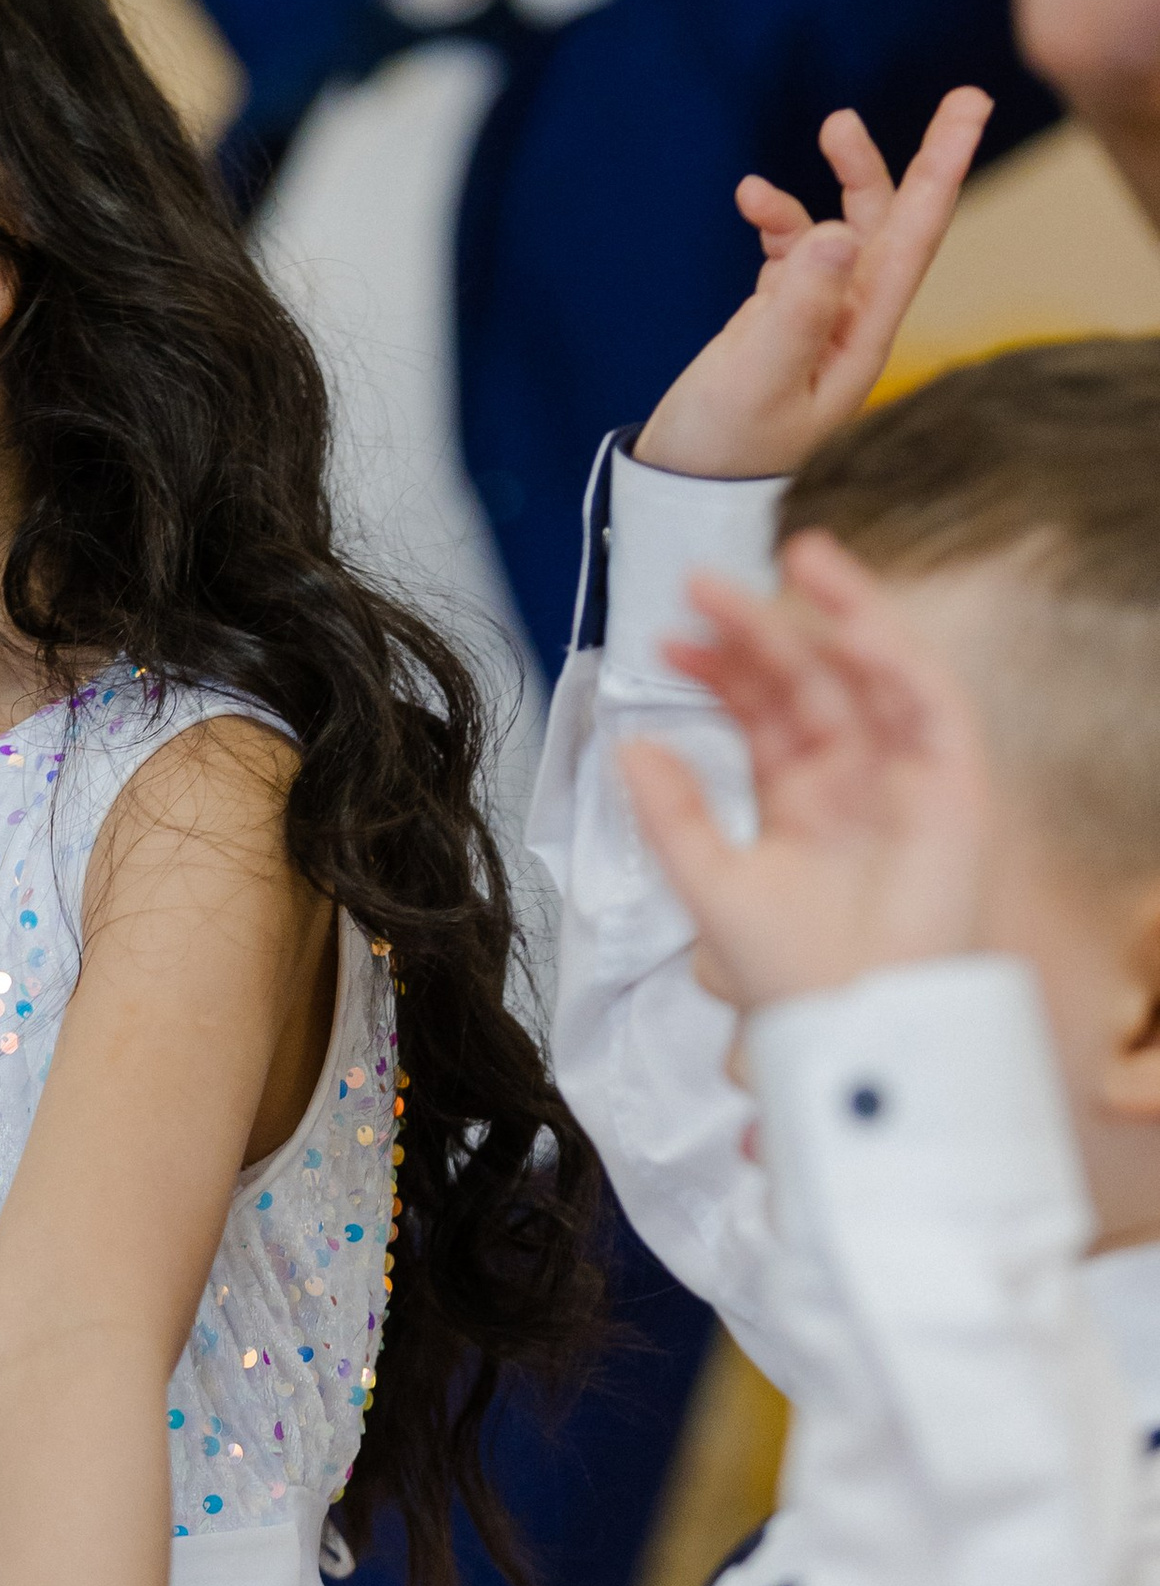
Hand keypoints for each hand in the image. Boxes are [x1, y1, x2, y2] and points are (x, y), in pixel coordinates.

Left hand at [619, 534, 991, 1014]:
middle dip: (760, 627)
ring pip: (875, 672)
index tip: (668, 639)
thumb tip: (628, 743)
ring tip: (796, 555)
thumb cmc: (792, 979)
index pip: (760, 710)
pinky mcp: (956, 788)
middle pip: (809, 678)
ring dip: (841, 610)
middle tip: (702, 584)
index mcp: (797, 798)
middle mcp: (853, 778)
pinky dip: (898, 659)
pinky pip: (931, 705)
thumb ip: (671, 813)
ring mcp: (905, 778)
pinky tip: (852, 625)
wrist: (855, 1030)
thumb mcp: (710, 886)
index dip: (719, 668)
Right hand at [633, 91, 988, 482]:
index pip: (914, 238)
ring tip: (832, 127)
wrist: (683, 491)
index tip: (971, 108)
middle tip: (961, 97)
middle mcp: (850, 323)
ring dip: (844, 181)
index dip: (944, 170)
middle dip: (923, 162)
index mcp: (861, 335)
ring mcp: (815, 321)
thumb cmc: (723, 447)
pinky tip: (750, 199)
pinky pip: (794, 253)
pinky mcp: (778, 323)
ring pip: (847, 232)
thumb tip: (837, 232)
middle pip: (897, 226)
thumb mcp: (758, 377)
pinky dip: (779, 220)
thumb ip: (796, 308)